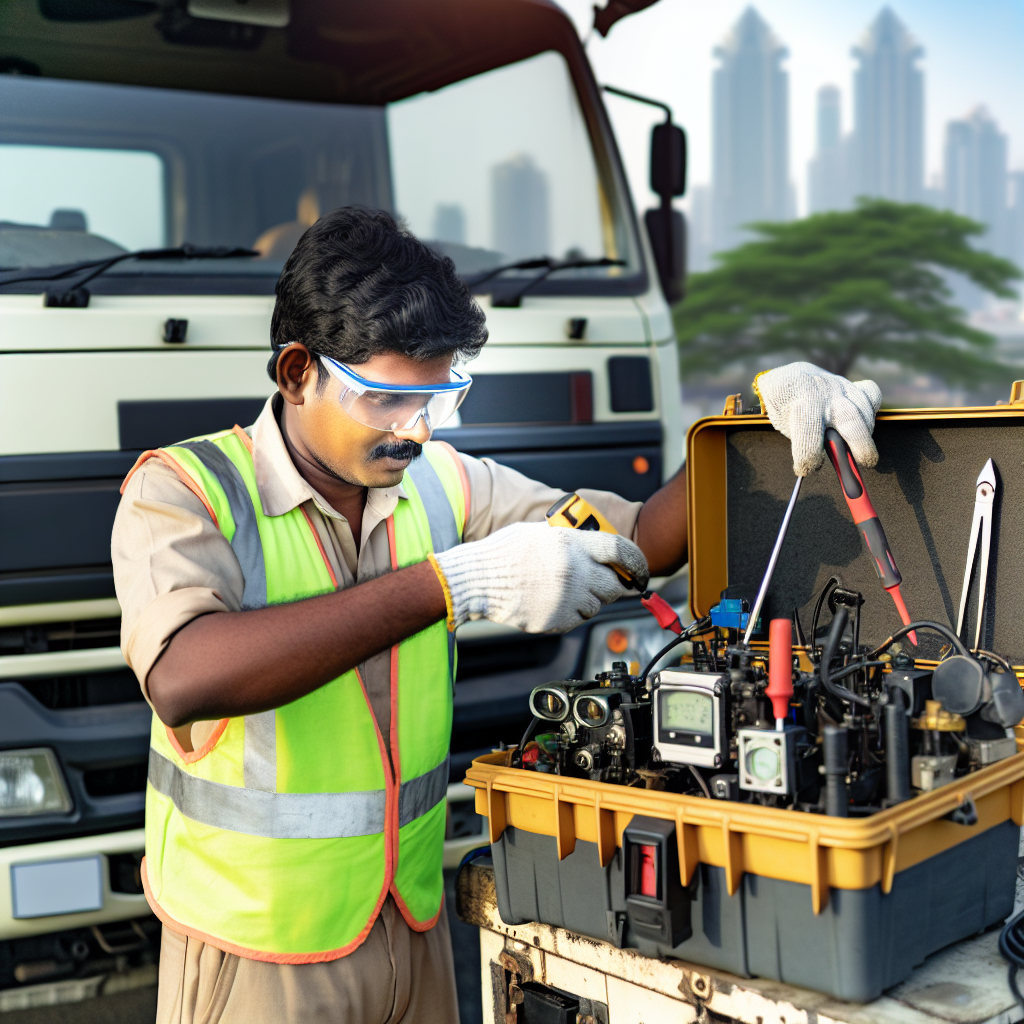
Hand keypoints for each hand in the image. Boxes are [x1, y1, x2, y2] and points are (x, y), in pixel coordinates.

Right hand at [432, 522, 648, 633]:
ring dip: (587, 600)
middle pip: (614, 585)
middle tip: (598, 583)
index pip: (621, 551)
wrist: (476, 580)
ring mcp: (566, 598)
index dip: (636, 562)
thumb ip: (573, 541)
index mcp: (572, 544)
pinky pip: (577, 620)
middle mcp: (574, 571)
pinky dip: (569, 613)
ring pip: (596, 605)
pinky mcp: (556, 620)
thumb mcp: (540, 533)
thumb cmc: (504, 554)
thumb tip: (600, 551)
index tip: (640, 570)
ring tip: (560, 590)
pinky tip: (549, 601)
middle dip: (611, 586)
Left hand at [754, 362, 881, 476]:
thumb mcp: (784, 424)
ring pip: (864, 409)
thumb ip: (802, 439)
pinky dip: (872, 410)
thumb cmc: (785, 407)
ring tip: (861, 448)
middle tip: (865, 462)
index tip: (808, 470)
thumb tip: (829, 461)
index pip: (808, 434)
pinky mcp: (852, 385)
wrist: (788, 378)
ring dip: (867, 432)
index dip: (809, 457)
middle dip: (860, 444)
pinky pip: (871, 394)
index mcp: (800, 404)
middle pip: (850, 418)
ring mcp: (840, 387)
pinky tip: (865, 422)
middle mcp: (823, 393)